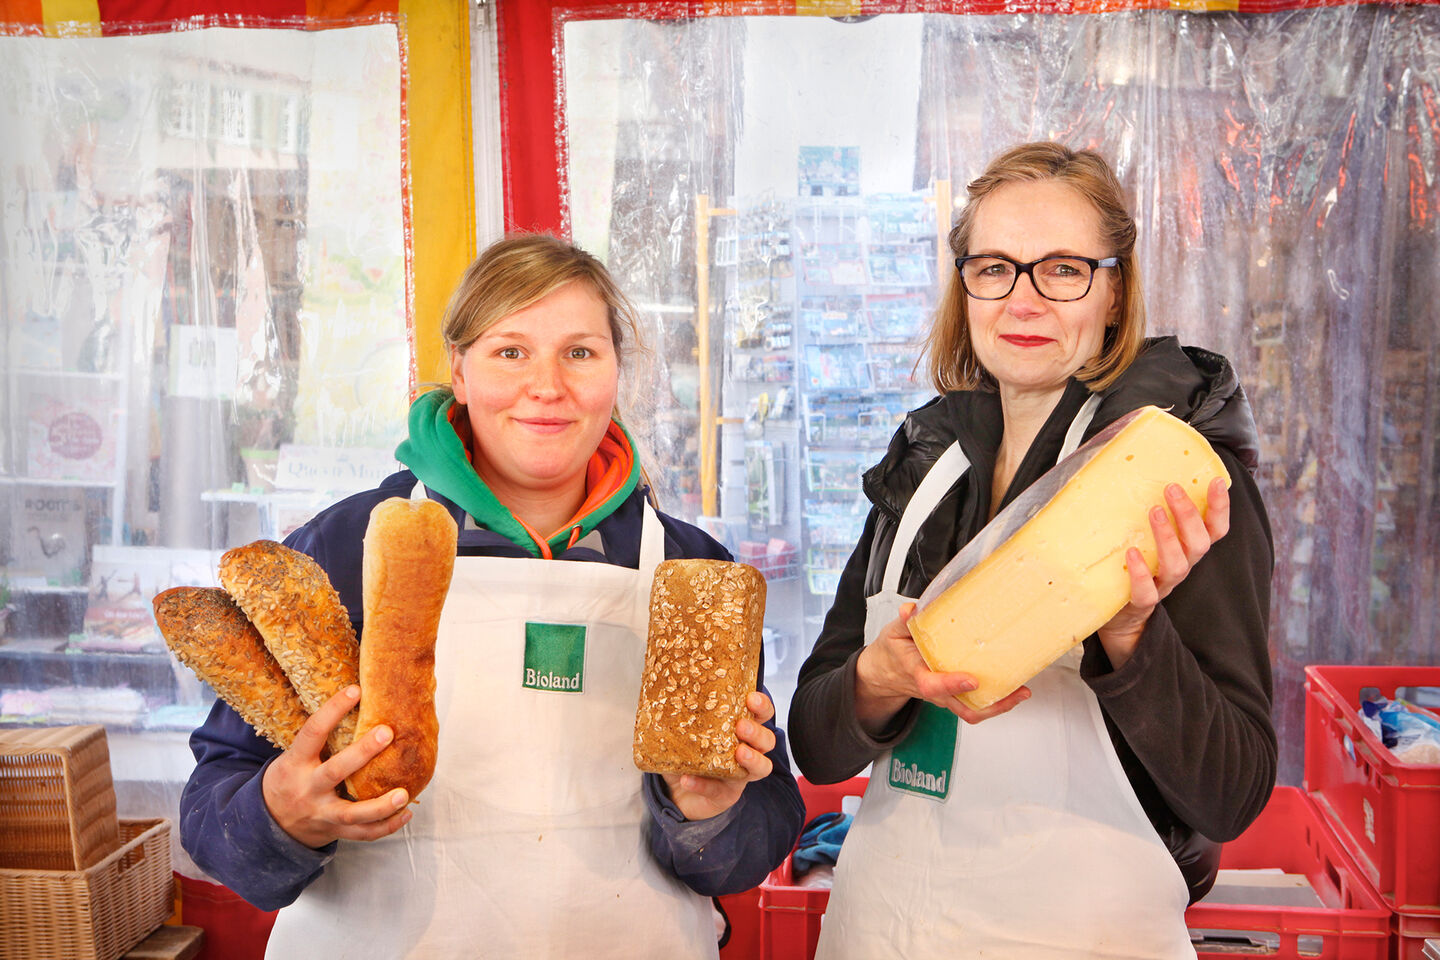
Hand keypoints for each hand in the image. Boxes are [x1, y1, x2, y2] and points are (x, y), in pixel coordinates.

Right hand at [261, 685, 413, 848]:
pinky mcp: (333, 831)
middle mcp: (307, 789)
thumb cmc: (291, 778)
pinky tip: (406, 814)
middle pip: (335, 771)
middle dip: (362, 753)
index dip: (332, 710)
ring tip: (404, 794)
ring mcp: (321, 813)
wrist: (270, 823)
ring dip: (380, 806)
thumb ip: (320, 741)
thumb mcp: (292, 757)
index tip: (355, 690)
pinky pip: (362, 834)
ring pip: (352, 813)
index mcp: (295, 764)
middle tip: (387, 732)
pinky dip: (386, 826)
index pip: (313, 732)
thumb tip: (358, 700)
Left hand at [663, 691, 776, 820]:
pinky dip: (703, 785)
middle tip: (741, 726)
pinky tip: (687, 779)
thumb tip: (667, 687)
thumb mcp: (686, 730)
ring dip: (752, 758)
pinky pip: (719, 790)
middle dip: (757, 732)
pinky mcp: (726, 796)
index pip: (762, 714)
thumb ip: (685, 714)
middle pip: (767, 740)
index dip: (762, 706)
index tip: (751, 699)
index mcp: (741, 730)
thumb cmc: (688, 754)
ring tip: (738, 752)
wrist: (676, 791)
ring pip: (761, 768)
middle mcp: (747, 751)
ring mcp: (740, 776)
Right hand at [854, 602, 1029, 733]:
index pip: (931, 684)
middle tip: (1014, 692)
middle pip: (962, 707)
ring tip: (1020, 692)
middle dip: (991, 705)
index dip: (951, 685)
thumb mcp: (893, 632)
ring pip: (971, 710)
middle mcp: (934, 689)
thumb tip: (911, 609)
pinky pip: (974, 706)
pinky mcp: (954, 697)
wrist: (886, 673)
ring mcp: (945, 696)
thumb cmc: (894, 652)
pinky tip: (1013, 690)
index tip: (971, 680)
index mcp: (916, 672)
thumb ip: (904, 621)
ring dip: (998, 705)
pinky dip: (995, 701)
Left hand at [1097, 477, 1230, 669]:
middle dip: (1189, 515)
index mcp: (1186, 551)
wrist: (1119, 618)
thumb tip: (1133, 469)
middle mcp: (1180, 567)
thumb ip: (1149, 512)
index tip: (1216, 482)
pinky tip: (1132, 554)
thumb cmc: (1133, 566)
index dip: (1220, 508)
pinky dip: (1140, 573)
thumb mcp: (1145, 537)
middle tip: (1171, 488)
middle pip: (1198, 543)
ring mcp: (1162, 586)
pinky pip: (1146, 592)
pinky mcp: (1140, 604)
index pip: (1214, 530)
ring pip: (1177, 565)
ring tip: (1154, 512)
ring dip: (1168, 537)